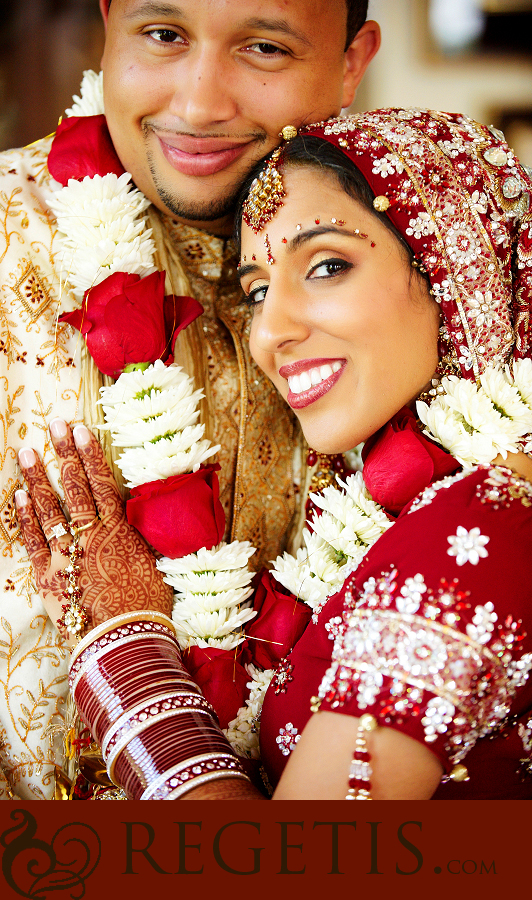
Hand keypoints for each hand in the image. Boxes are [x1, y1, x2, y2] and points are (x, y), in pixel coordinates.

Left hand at [15, 419, 172, 643]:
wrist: (125, 641)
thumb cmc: (149, 607)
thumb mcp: (160, 565)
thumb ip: (149, 537)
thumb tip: (155, 515)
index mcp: (119, 531)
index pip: (102, 484)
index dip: (90, 455)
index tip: (82, 429)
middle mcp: (90, 535)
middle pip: (75, 488)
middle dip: (65, 453)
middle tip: (55, 425)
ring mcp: (66, 554)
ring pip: (49, 509)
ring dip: (38, 478)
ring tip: (28, 452)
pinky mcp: (48, 576)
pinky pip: (34, 541)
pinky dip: (25, 518)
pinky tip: (18, 496)